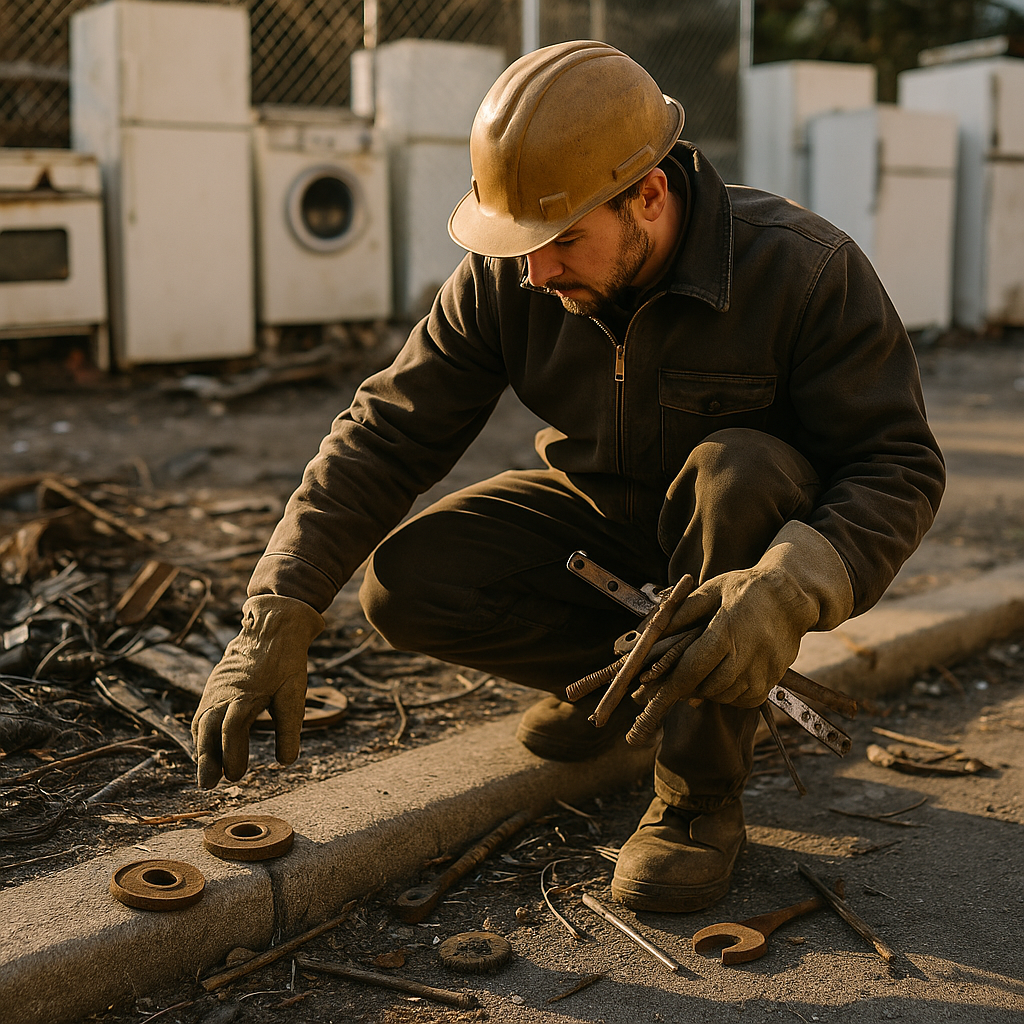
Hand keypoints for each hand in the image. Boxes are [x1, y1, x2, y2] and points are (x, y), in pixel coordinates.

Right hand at [191, 594, 323, 788]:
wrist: (271, 627)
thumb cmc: (286, 661)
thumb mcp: (294, 692)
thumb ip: (289, 726)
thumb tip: (286, 762)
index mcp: (246, 693)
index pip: (233, 728)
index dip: (232, 753)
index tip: (236, 776)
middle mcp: (225, 692)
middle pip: (208, 729)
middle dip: (207, 759)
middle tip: (208, 786)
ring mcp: (215, 688)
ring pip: (202, 723)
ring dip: (202, 749)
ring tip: (206, 776)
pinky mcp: (213, 687)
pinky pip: (202, 714)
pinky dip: (202, 734)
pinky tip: (205, 750)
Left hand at [626, 521, 853, 743]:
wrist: (791, 596)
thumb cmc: (745, 589)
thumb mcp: (710, 591)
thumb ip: (681, 614)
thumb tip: (650, 633)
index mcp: (726, 632)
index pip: (691, 669)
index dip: (668, 687)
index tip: (650, 700)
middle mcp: (746, 656)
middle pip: (705, 688)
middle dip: (686, 686)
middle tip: (676, 676)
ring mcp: (762, 672)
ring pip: (722, 696)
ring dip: (707, 689)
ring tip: (705, 669)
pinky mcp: (772, 681)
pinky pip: (743, 700)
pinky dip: (728, 694)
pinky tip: (724, 676)